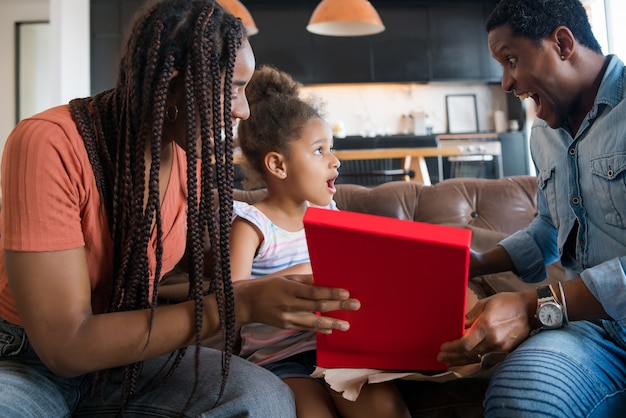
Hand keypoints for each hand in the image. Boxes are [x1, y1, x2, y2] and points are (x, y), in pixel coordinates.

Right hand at [234, 274, 360, 333]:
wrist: (248, 303)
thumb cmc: (270, 287)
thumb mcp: (287, 279)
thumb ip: (306, 281)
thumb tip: (325, 279)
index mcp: (289, 288)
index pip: (313, 291)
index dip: (330, 292)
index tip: (346, 292)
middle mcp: (288, 304)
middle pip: (317, 306)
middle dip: (338, 306)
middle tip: (355, 305)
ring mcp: (287, 317)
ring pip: (313, 321)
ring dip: (332, 322)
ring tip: (346, 325)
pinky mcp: (287, 326)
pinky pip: (306, 328)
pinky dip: (319, 328)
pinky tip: (330, 329)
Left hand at [437, 290, 535, 366]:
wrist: (531, 310)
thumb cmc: (507, 303)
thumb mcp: (485, 304)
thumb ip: (470, 317)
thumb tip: (458, 326)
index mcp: (485, 326)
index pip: (464, 343)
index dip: (452, 348)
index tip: (443, 347)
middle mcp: (492, 340)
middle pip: (468, 353)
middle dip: (452, 356)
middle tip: (441, 357)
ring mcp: (500, 347)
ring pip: (476, 358)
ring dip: (461, 361)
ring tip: (449, 362)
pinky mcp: (505, 351)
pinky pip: (486, 359)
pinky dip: (474, 361)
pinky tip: (466, 362)